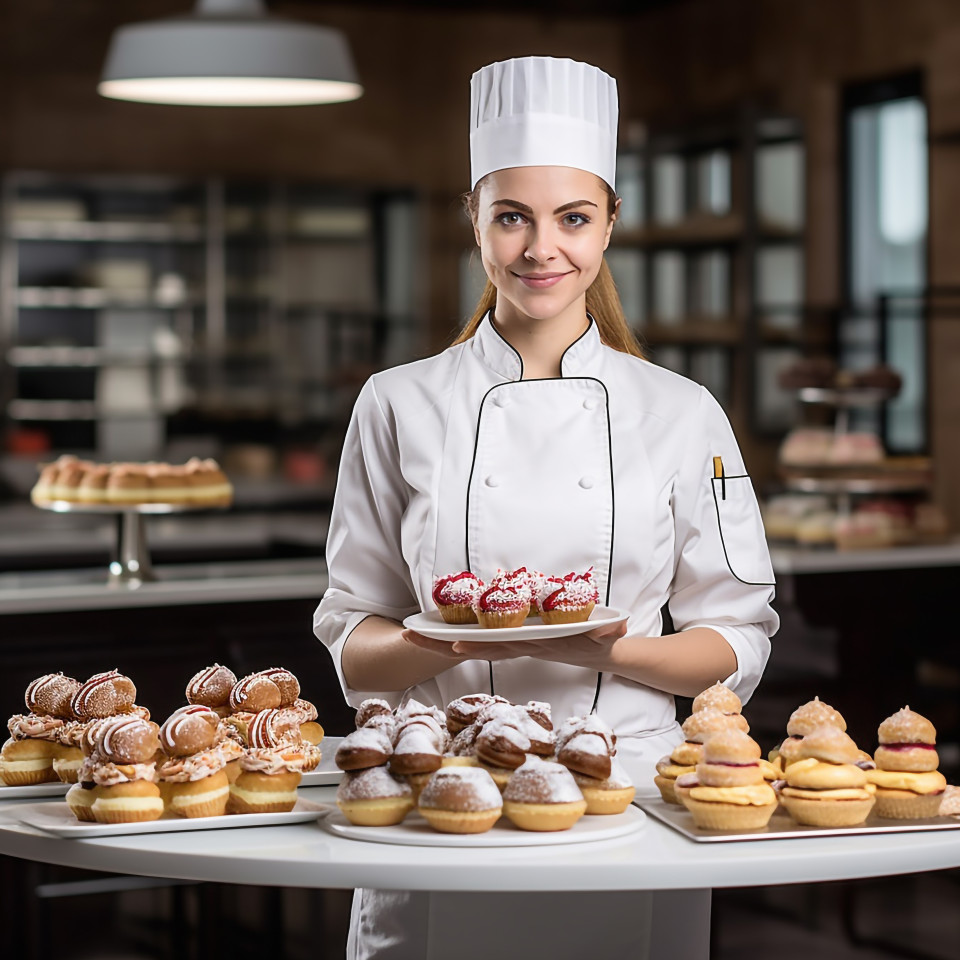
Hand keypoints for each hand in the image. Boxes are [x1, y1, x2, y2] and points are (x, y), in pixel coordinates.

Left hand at [403, 621, 627, 668]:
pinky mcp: (516, 640)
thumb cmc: (602, 641)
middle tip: (409, 638)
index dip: (479, 647)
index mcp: (536, 644)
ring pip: (473, 645)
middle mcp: (520, 646)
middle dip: (441, 644)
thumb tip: (615, 630)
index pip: (503, 646)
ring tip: (410, 636)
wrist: (604, 652)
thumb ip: (608, 632)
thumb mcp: (607, 635)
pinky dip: (460, 639)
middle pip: (475, 646)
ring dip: (440, 642)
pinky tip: (438, 636)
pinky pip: (483, 641)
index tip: (454, 647)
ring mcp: (516, 644)